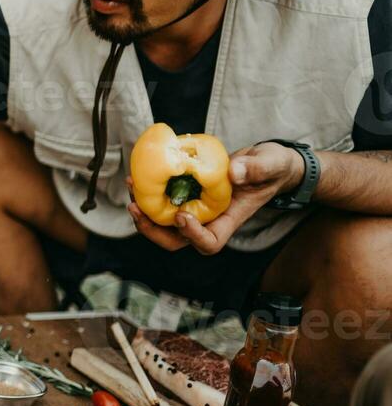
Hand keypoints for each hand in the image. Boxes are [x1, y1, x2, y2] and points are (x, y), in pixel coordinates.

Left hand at [127, 142, 304, 254]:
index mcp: (230, 219)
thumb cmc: (272, 167)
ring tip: (132, 186)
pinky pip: (163, 202)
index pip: (209, 242)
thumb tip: (234, 172)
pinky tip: (139, 176)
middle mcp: (209, 219)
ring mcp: (197, 209)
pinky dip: (148, 194)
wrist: (267, 164)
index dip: (193, 236)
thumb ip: (257, 168)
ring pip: (164, 224)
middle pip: (176, 240)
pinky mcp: (188, 195)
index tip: (182, 215)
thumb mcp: (271, 163)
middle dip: (153, 230)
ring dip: (144, 210)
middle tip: (136, 208)